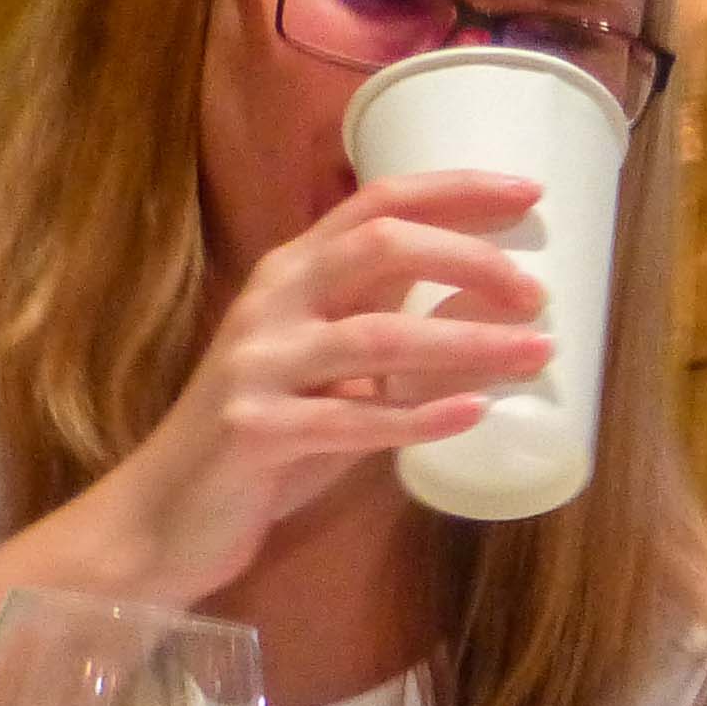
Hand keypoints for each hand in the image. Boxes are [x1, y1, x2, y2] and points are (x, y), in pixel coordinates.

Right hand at [81, 171, 554, 597]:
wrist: (169, 513)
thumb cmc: (270, 435)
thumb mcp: (343, 373)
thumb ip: (402, 332)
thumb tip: (503, 308)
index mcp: (295, 274)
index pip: (378, 204)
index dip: (455, 192)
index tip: (530, 195)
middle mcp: (272, 303)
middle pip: (379, 247)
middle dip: (468, 257)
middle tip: (537, 292)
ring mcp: (257, 365)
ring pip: (375, 335)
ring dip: (466, 340)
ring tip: (537, 352)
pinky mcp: (253, 431)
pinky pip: (348, 420)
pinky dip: (417, 416)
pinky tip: (473, 413)